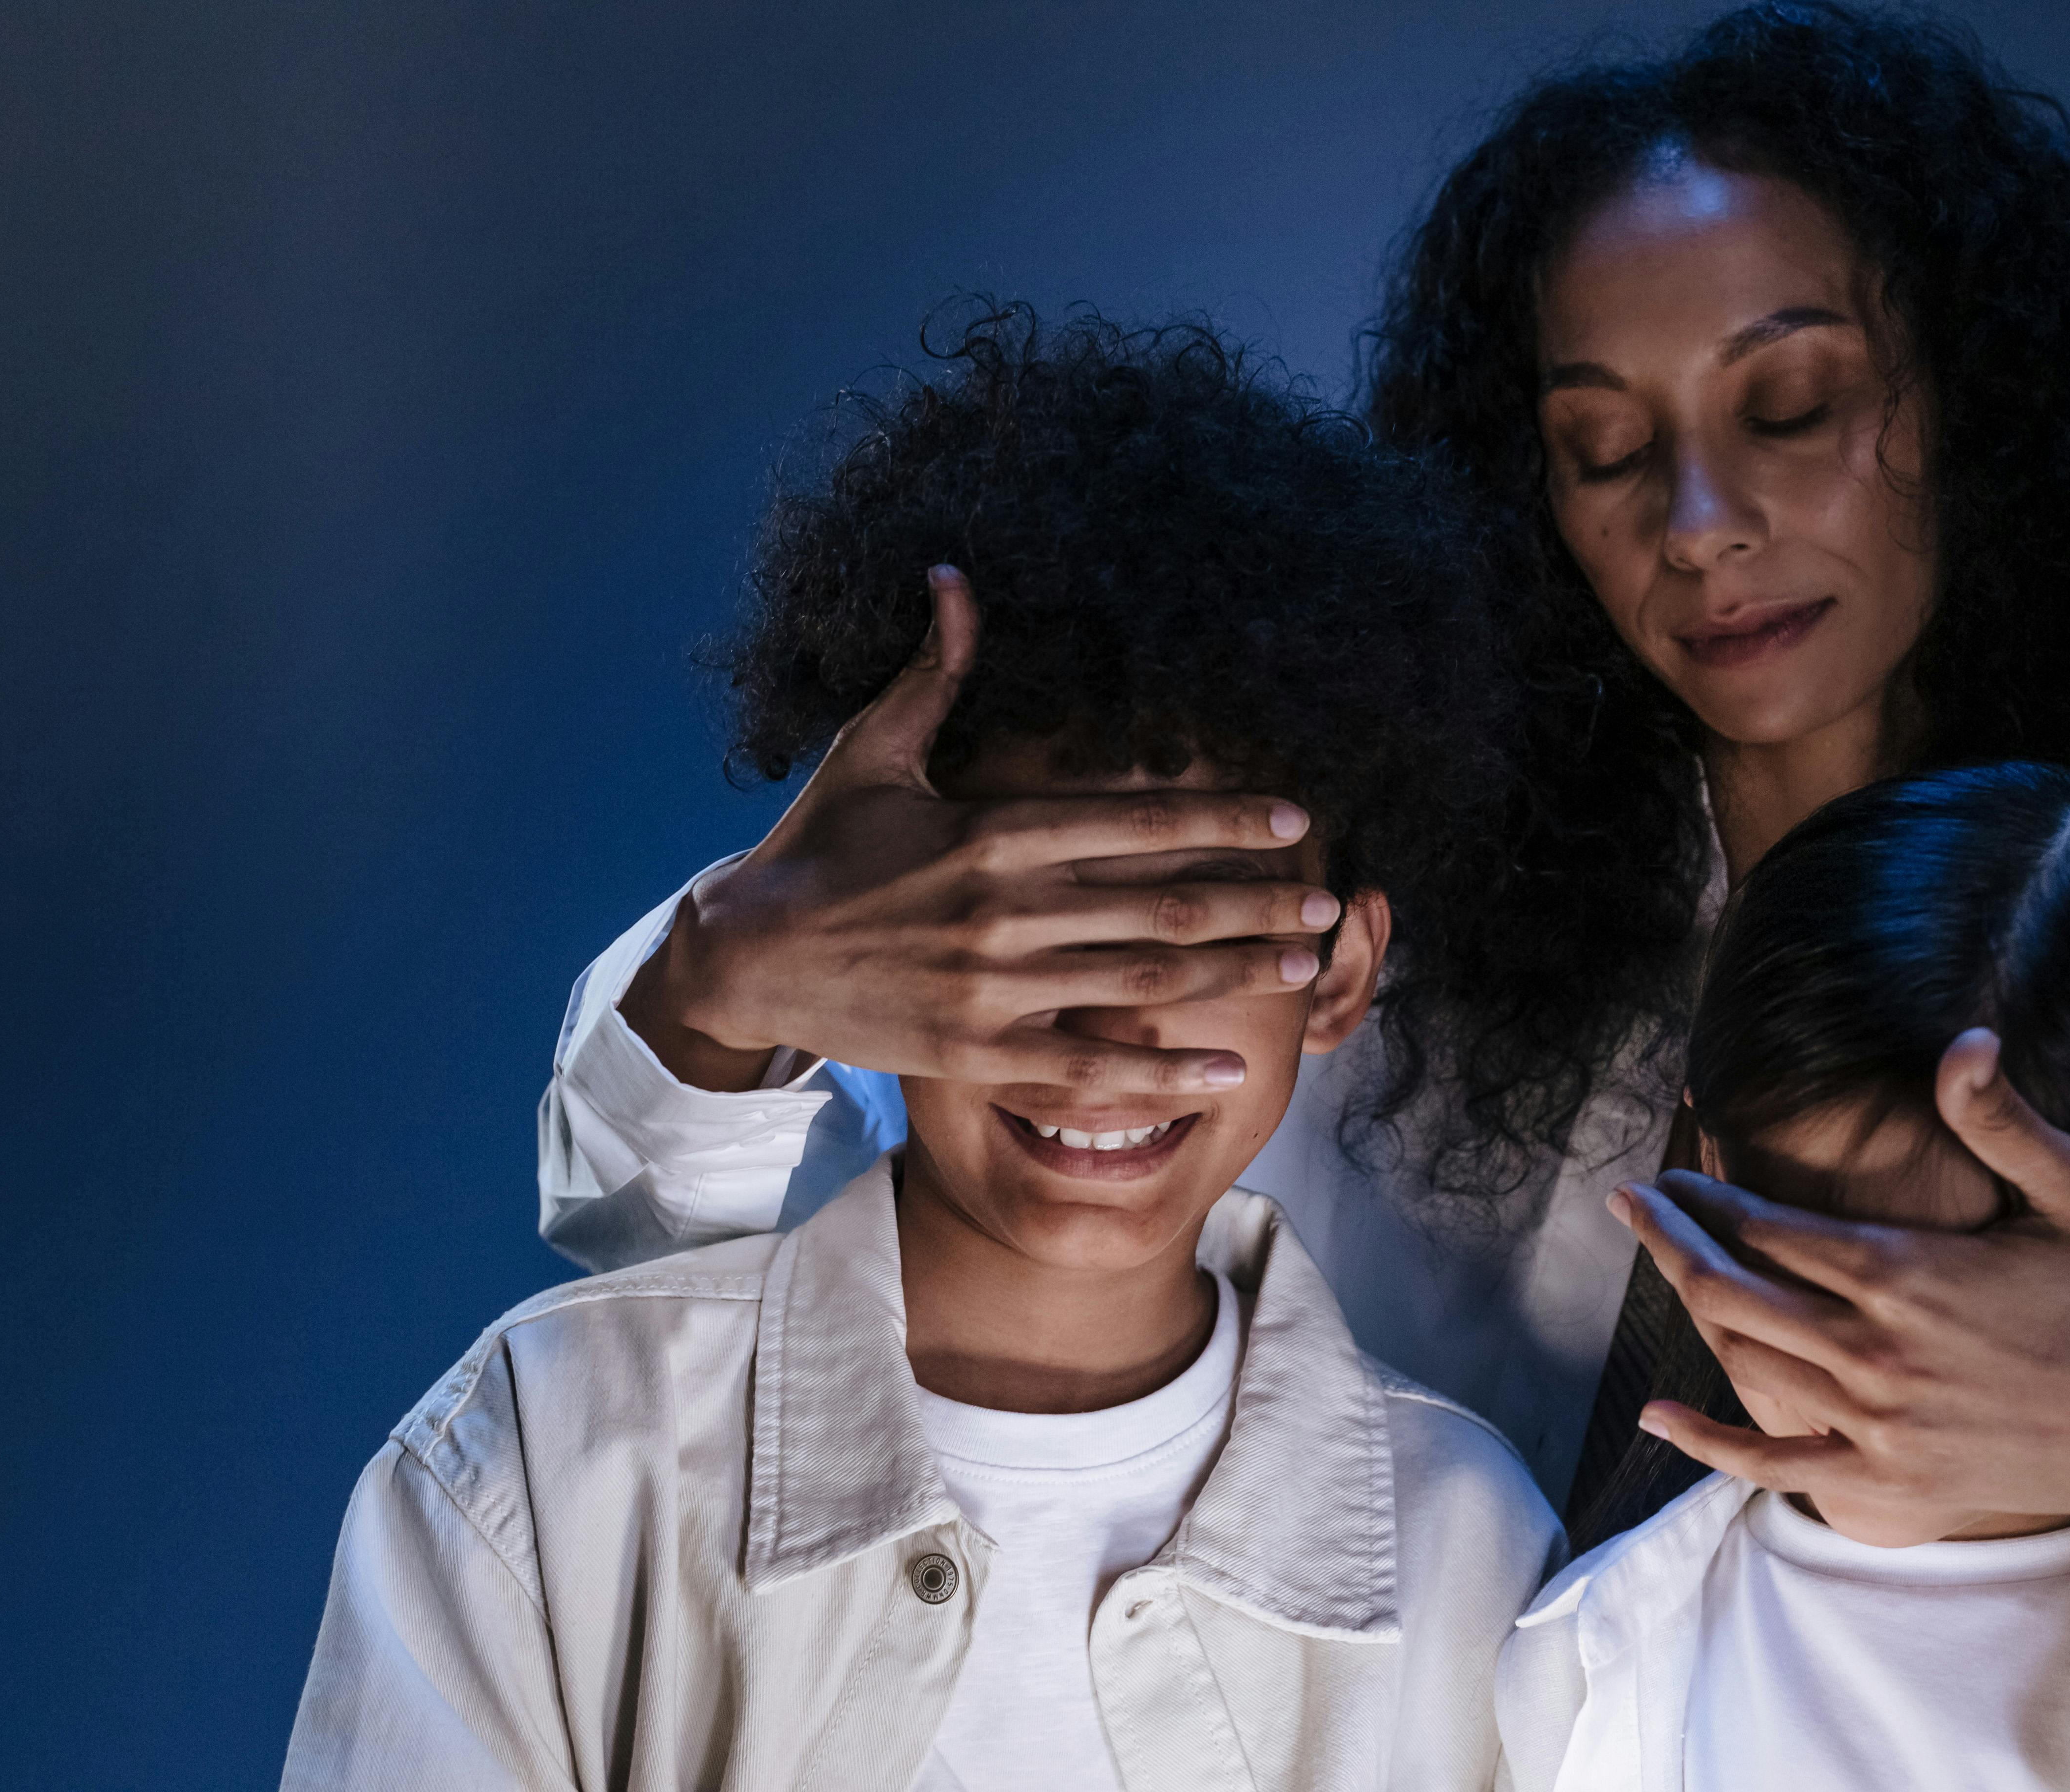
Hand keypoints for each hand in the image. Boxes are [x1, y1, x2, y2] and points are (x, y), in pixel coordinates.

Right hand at [618, 567, 1337, 1092]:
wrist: (742, 953)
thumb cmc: (816, 847)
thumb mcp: (870, 749)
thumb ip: (932, 673)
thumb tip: (955, 576)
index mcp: (988, 831)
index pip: (1135, 820)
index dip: (1224, 818)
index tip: (1295, 818)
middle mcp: (1001, 912)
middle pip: (1158, 906)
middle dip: (1253, 902)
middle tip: (1326, 902)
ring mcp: (991, 990)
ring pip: (1138, 984)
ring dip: (1232, 974)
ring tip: (1302, 962)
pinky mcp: (974, 1054)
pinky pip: (1089, 1069)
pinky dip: (1164, 1071)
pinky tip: (1229, 1067)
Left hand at [1620, 1029, 2069, 1524]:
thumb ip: (2003, 1121)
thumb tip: (1963, 1038)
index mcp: (1910, 1275)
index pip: (1768, 1225)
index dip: (1706, 1194)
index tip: (1672, 1168)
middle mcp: (1879, 1354)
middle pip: (1733, 1289)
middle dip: (1668, 1239)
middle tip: (1628, 1201)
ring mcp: (1880, 1426)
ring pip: (1744, 1360)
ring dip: (1687, 1308)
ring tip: (1656, 1260)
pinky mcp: (1894, 1482)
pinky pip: (1775, 1464)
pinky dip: (1708, 1444)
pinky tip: (1658, 1418)